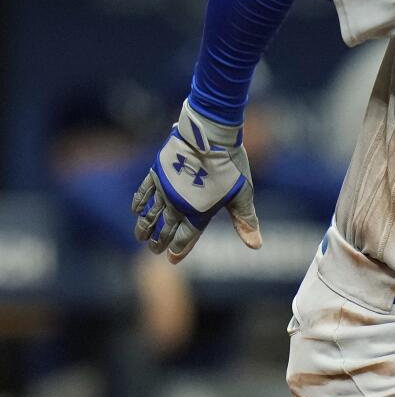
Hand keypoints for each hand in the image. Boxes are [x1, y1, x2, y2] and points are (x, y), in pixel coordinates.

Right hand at [131, 100, 261, 263]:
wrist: (212, 137)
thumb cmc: (232, 166)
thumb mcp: (242, 195)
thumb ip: (245, 222)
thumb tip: (256, 246)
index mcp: (199, 213)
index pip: (185, 237)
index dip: (178, 249)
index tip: (171, 258)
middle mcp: (178, 205)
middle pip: (165, 228)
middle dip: (159, 241)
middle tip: (153, 250)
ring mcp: (165, 190)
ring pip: (150, 214)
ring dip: (144, 227)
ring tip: (140, 237)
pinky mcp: (156, 173)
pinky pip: (143, 192)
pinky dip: (138, 203)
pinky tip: (135, 210)